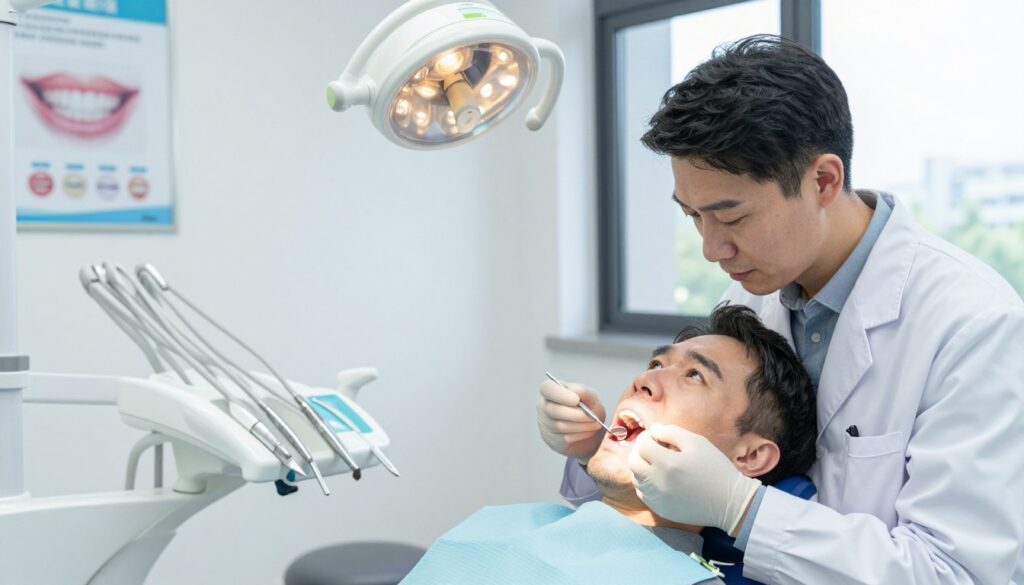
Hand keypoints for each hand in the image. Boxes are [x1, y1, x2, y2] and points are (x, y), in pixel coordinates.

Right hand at [536, 379, 606, 462]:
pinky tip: (589, 431)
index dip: (560, 395)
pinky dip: (580, 434)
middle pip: (553, 410)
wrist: (592, 430)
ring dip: (581, 425)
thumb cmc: (589, 408)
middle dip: (576, 414)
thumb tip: (574, 391)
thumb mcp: (591, 397)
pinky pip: (564, 438)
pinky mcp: (551, 439)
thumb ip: (583, 392)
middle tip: (592, 417)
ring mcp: (545, 424)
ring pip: (560, 426)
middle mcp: (544, 406)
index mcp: (552, 390)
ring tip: (596, 424)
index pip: (546, 388)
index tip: (576, 400)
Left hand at [629, 423, 760, 534]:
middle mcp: (657, 482)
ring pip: (636, 479)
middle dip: (640, 451)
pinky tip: (660, 479)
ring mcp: (657, 498)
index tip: (656, 437)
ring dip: (642, 467)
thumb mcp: (698, 443)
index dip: (646, 437)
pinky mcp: (660, 510)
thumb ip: (672, 432)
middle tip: (652, 448)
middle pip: (633, 462)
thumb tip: (654, 429)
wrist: (730, 503)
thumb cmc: (715, 469)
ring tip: (657, 463)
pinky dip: (646, 484)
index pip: (642, 445)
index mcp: (667, 463)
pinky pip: (643, 494)